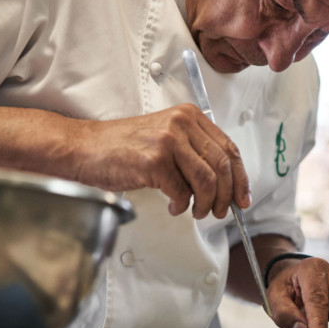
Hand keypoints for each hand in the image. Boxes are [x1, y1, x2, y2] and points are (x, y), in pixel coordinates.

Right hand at [73, 103, 249, 218]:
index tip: (243, 197)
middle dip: (227, 195)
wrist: (86, 148)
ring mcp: (167, 141)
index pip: (228, 148)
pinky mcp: (154, 161)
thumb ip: (195, 151)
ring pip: (206, 181)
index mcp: (189, 116)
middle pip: (222, 166)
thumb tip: (226, 183)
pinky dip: (181, 205)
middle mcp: (181, 123)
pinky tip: (174, 205)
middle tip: (221, 211)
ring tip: (197, 211)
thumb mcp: (166, 137)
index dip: (241, 177)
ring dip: (206, 204)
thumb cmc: (123, 147)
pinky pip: (181, 192)